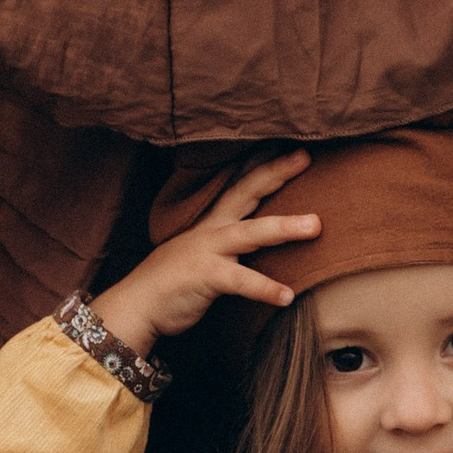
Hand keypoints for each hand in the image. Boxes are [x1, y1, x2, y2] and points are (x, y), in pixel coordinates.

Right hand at [96, 154, 322, 355]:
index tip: (291, 148)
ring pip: (249, 232)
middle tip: (304, 157)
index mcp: (213, 224)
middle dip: (275, 173)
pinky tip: (287, 296)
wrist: (137, 305)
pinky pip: (240, 280)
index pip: (241, 186)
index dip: (264, 165)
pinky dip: (264, 288)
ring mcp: (207, 251)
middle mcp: (212, 230)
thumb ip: (230, 248)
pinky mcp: (204, 276)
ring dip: (283, 227)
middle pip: (246, 193)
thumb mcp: (204, 256)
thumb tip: (258, 247)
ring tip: (315, 226)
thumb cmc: (174, 283)